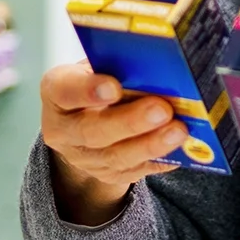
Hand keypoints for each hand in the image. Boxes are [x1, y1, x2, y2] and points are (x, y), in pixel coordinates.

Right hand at [41, 62, 186, 224]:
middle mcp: (63, 129)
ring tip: (179, 130)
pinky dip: (161, 159)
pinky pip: (136, 171)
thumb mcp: (98, 65)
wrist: (87, 121)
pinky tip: (183, 148)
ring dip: (151, 144)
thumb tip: (156, 66)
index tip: (113, 86)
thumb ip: (117, 66)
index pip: (63, 90)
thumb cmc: (97, 82)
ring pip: (116, 156)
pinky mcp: (108, 174)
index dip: (87, 90)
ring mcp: (84, 157)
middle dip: (130, 122)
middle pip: (92, 131)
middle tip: (161, 109)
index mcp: (56, 92)